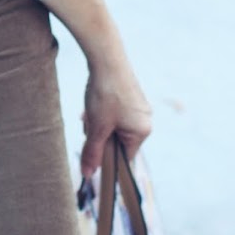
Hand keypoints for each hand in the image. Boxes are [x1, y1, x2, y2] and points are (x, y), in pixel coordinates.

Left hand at [80, 59, 152, 177]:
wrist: (107, 58)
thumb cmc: (105, 94)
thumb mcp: (96, 127)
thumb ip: (92, 153)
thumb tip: (88, 175)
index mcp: (142, 131)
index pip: (124, 157)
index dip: (106, 157)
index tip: (92, 151)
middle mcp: (145, 119)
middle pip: (117, 141)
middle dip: (99, 135)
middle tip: (89, 123)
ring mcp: (139, 107)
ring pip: (112, 126)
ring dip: (97, 123)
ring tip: (90, 110)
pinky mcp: (131, 96)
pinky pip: (114, 113)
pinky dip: (101, 112)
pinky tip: (93, 102)